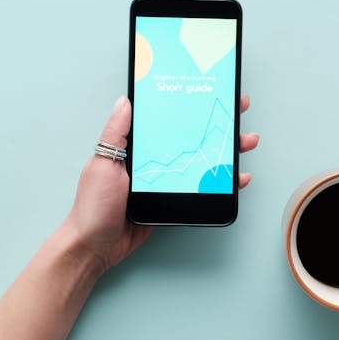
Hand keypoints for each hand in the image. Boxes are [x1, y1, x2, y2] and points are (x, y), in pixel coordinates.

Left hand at [63, 95, 259, 271]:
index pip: (167, 119)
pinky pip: (201, 187)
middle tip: (238, 111)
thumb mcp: (103, 163)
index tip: (207, 91)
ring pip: (201, 160)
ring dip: (225, 151)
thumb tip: (125, 100)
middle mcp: (153, 160)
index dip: (188, 106)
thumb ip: (116, 134)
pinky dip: (221, 182)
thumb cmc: (93, 206)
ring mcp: (165, 181)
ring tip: (245, 142)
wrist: (95, 248)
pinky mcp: (172, 200)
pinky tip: (237, 178)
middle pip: (191, 137)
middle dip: (217, 124)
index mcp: (135, 147)